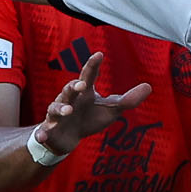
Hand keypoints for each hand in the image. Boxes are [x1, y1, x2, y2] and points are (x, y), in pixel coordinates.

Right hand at [37, 53, 151, 155]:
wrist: (68, 137)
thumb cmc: (89, 118)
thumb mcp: (110, 110)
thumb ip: (127, 100)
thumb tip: (149, 86)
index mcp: (84, 92)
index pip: (88, 76)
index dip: (93, 65)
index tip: (99, 54)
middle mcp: (69, 100)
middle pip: (69, 89)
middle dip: (73, 86)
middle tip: (81, 84)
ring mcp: (57, 115)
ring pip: (55, 108)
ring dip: (60, 109)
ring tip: (68, 111)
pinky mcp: (50, 129)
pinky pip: (44, 130)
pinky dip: (42, 133)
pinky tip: (41, 136)